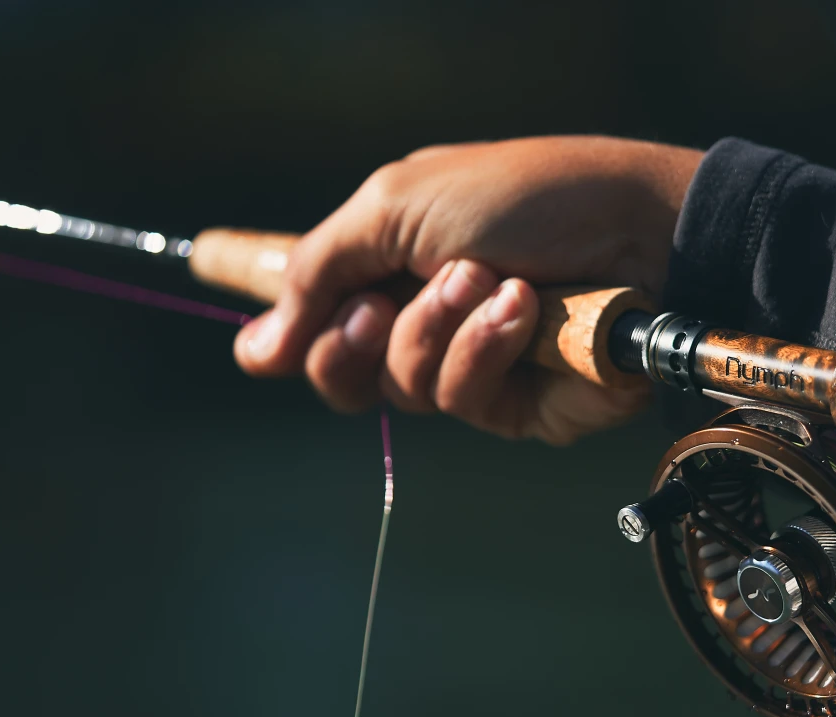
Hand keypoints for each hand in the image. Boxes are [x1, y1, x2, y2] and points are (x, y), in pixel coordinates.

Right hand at [232, 136, 701, 443]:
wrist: (635, 227)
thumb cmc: (524, 195)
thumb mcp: (400, 204)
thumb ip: (319, 268)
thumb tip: (255, 349)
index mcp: (387, 254)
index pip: (310, 283)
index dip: (263, 287)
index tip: (201, 258)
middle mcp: (417, 313)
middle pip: (332, 367)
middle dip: (339, 342)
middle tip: (370, 307)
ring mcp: (464, 362)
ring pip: (394, 386)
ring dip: (429, 329)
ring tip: (481, 281)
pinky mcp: (512, 403)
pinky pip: (457, 400)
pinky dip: (480, 350)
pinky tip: (519, 312)